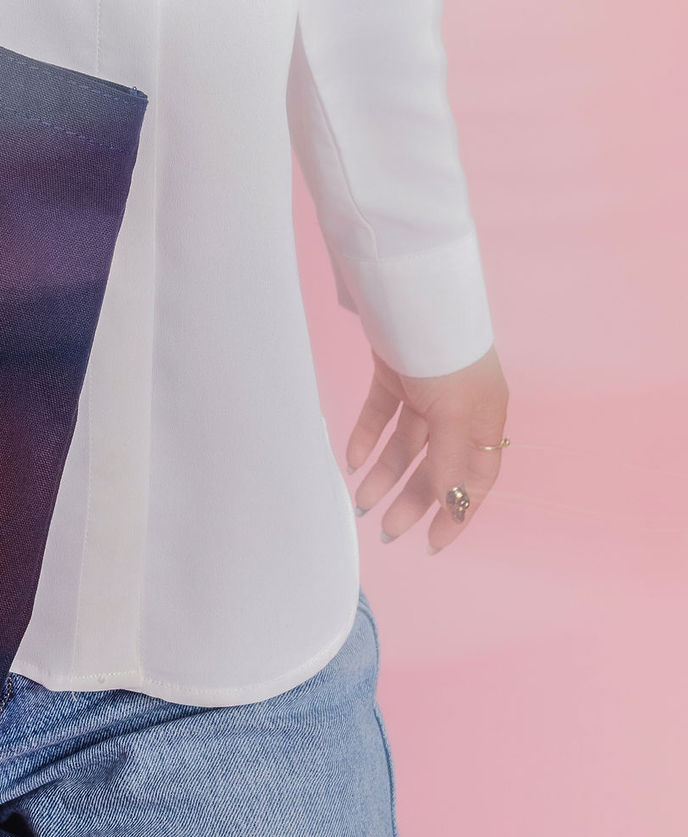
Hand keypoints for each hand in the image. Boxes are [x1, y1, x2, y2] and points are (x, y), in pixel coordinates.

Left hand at [346, 346, 508, 551]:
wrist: (413, 293)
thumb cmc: (447, 356)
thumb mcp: (455, 415)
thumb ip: (452, 463)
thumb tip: (452, 507)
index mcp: (483, 421)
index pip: (474, 479)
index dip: (456, 512)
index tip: (432, 543)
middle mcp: (457, 410)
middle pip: (434, 465)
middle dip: (411, 499)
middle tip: (386, 531)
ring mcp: (424, 390)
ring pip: (404, 443)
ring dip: (384, 473)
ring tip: (361, 504)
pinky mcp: (394, 372)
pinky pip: (381, 413)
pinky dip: (367, 437)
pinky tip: (352, 461)